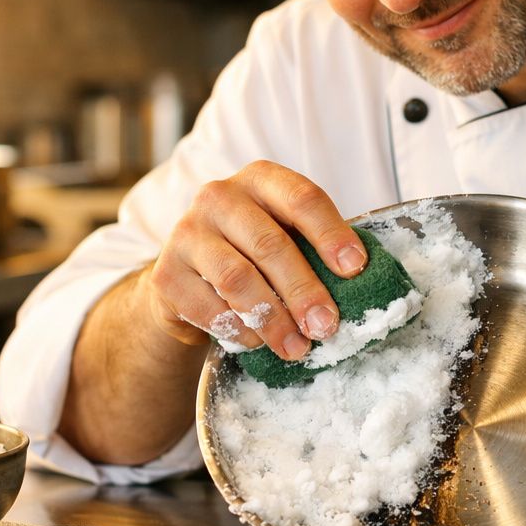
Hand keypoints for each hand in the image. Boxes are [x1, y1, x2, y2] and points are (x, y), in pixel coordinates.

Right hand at [144, 161, 368, 360]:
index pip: (301, 198)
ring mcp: (187, 232)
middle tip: (326, 326)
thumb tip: (360, 284)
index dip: (331, 234)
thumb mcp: (284, 237)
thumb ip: (314, 250)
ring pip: (238, 279)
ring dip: (273, 320)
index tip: (356, 269)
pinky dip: (240, 331)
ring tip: (297, 347)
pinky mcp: (166, 273)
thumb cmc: (253, 256)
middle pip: (270, 244)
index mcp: (260, 179)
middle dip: (304, 291)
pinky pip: (209, 307)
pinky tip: (258, 342)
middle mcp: (219, 196)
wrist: (190, 281)